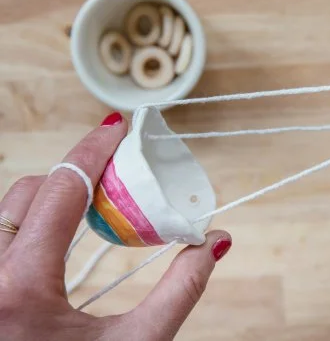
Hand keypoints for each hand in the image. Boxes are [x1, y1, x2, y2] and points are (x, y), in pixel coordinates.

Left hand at [0, 113, 231, 340]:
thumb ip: (182, 291)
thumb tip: (217, 244)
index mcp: (20, 288)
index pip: (62, 190)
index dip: (94, 151)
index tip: (118, 128)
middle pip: (29, 192)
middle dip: (75, 173)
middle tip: (120, 174)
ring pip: (9, 214)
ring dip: (54, 197)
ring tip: (98, 205)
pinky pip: (3, 237)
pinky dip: (36, 223)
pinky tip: (68, 237)